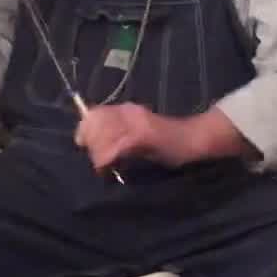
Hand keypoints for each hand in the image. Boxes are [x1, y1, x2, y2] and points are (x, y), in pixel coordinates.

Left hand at [74, 103, 194, 172]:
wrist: (194, 139)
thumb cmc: (167, 142)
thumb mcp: (137, 134)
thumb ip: (117, 135)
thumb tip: (92, 142)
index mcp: (126, 109)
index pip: (94, 113)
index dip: (84, 129)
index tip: (82, 144)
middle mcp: (128, 111)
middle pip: (94, 123)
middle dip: (90, 144)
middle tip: (97, 160)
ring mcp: (135, 122)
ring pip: (102, 135)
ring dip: (98, 153)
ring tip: (103, 166)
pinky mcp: (143, 135)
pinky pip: (116, 146)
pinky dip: (107, 158)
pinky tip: (107, 167)